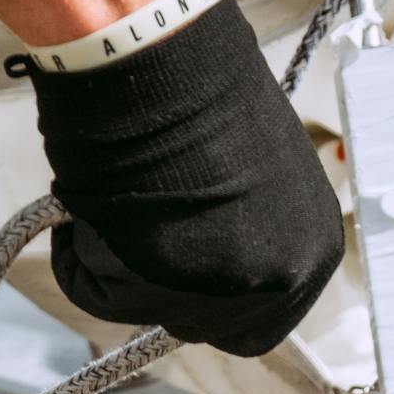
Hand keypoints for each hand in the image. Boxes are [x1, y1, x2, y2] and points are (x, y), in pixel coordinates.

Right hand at [34, 0, 342, 357]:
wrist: (167, 69)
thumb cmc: (203, 99)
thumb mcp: (252, 175)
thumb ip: (244, 220)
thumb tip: (205, 241)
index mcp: (315, 249)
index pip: (264, 315)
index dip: (210, 290)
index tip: (174, 258)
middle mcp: (281, 282)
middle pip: (206, 324)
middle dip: (161, 284)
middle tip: (134, 229)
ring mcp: (223, 295)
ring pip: (144, 307)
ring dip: (117, 260)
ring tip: (114, 197)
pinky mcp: (159, 296)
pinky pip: (96, 291)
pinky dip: (77, 255)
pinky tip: (85, 205)